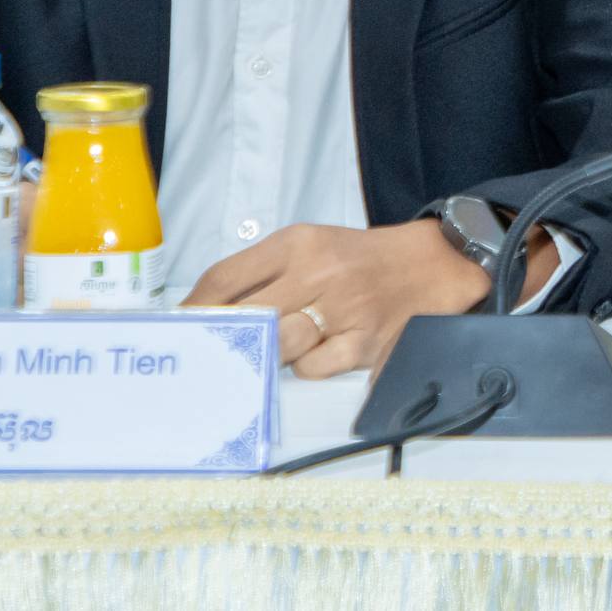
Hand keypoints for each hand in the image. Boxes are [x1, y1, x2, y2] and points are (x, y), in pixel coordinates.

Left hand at [184, 220, 536, 377]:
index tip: (177, 329)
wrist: (433, 265)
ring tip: (273, 351)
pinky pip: (312, 368)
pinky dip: (307, 367)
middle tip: (208, 355)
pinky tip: (319, 351)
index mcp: (298, 243)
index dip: (193, 310)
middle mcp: (319, 272)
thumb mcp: (309, 246)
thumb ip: (260, 272)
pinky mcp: (364, 342)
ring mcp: (343, 309)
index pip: (225, 278)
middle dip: (223, 339)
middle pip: (245, 316)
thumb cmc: (360, 259)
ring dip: (268, 354)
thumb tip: (204, 311)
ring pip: (277, 345)